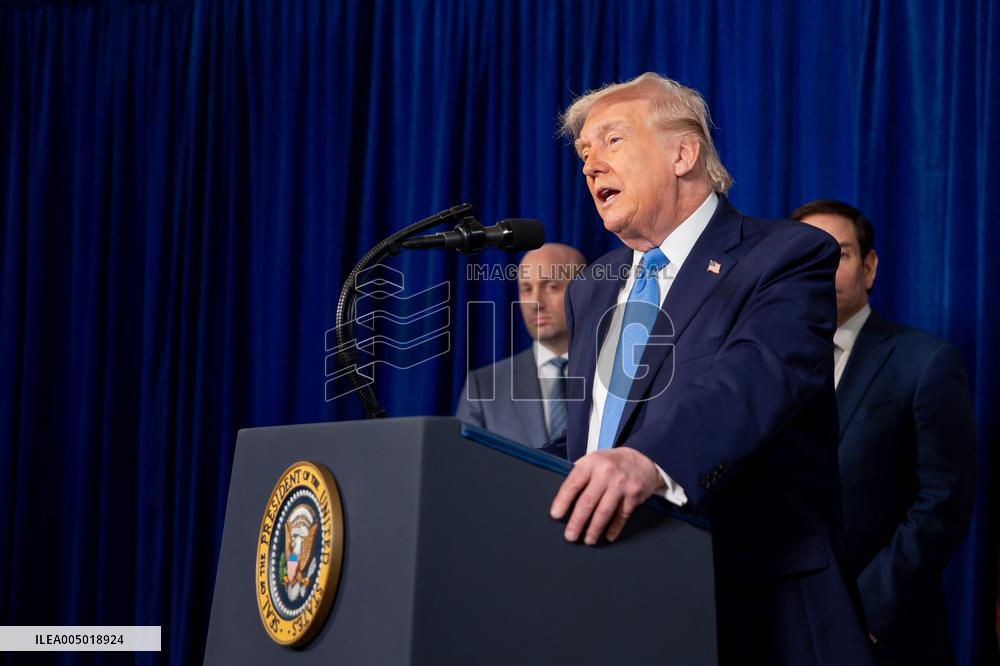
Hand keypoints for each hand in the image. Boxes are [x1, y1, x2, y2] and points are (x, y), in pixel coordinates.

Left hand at [549, 448, 664, 544]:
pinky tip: (607, 536)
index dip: (563, 501)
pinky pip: (621, 516)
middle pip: (588, 501)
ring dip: (594, 529)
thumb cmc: (612, 463)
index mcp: (591, 463)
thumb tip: (563, 497)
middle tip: (570, 535)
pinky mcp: (634, 495)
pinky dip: (614, 528)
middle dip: (577, 521)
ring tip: (588, 539)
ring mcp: (621, 484)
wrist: (641, 459)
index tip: (556, 515)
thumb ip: (580, 474)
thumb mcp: (593, 459)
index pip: (573, 484)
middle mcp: (606, 473)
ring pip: (604, 511)